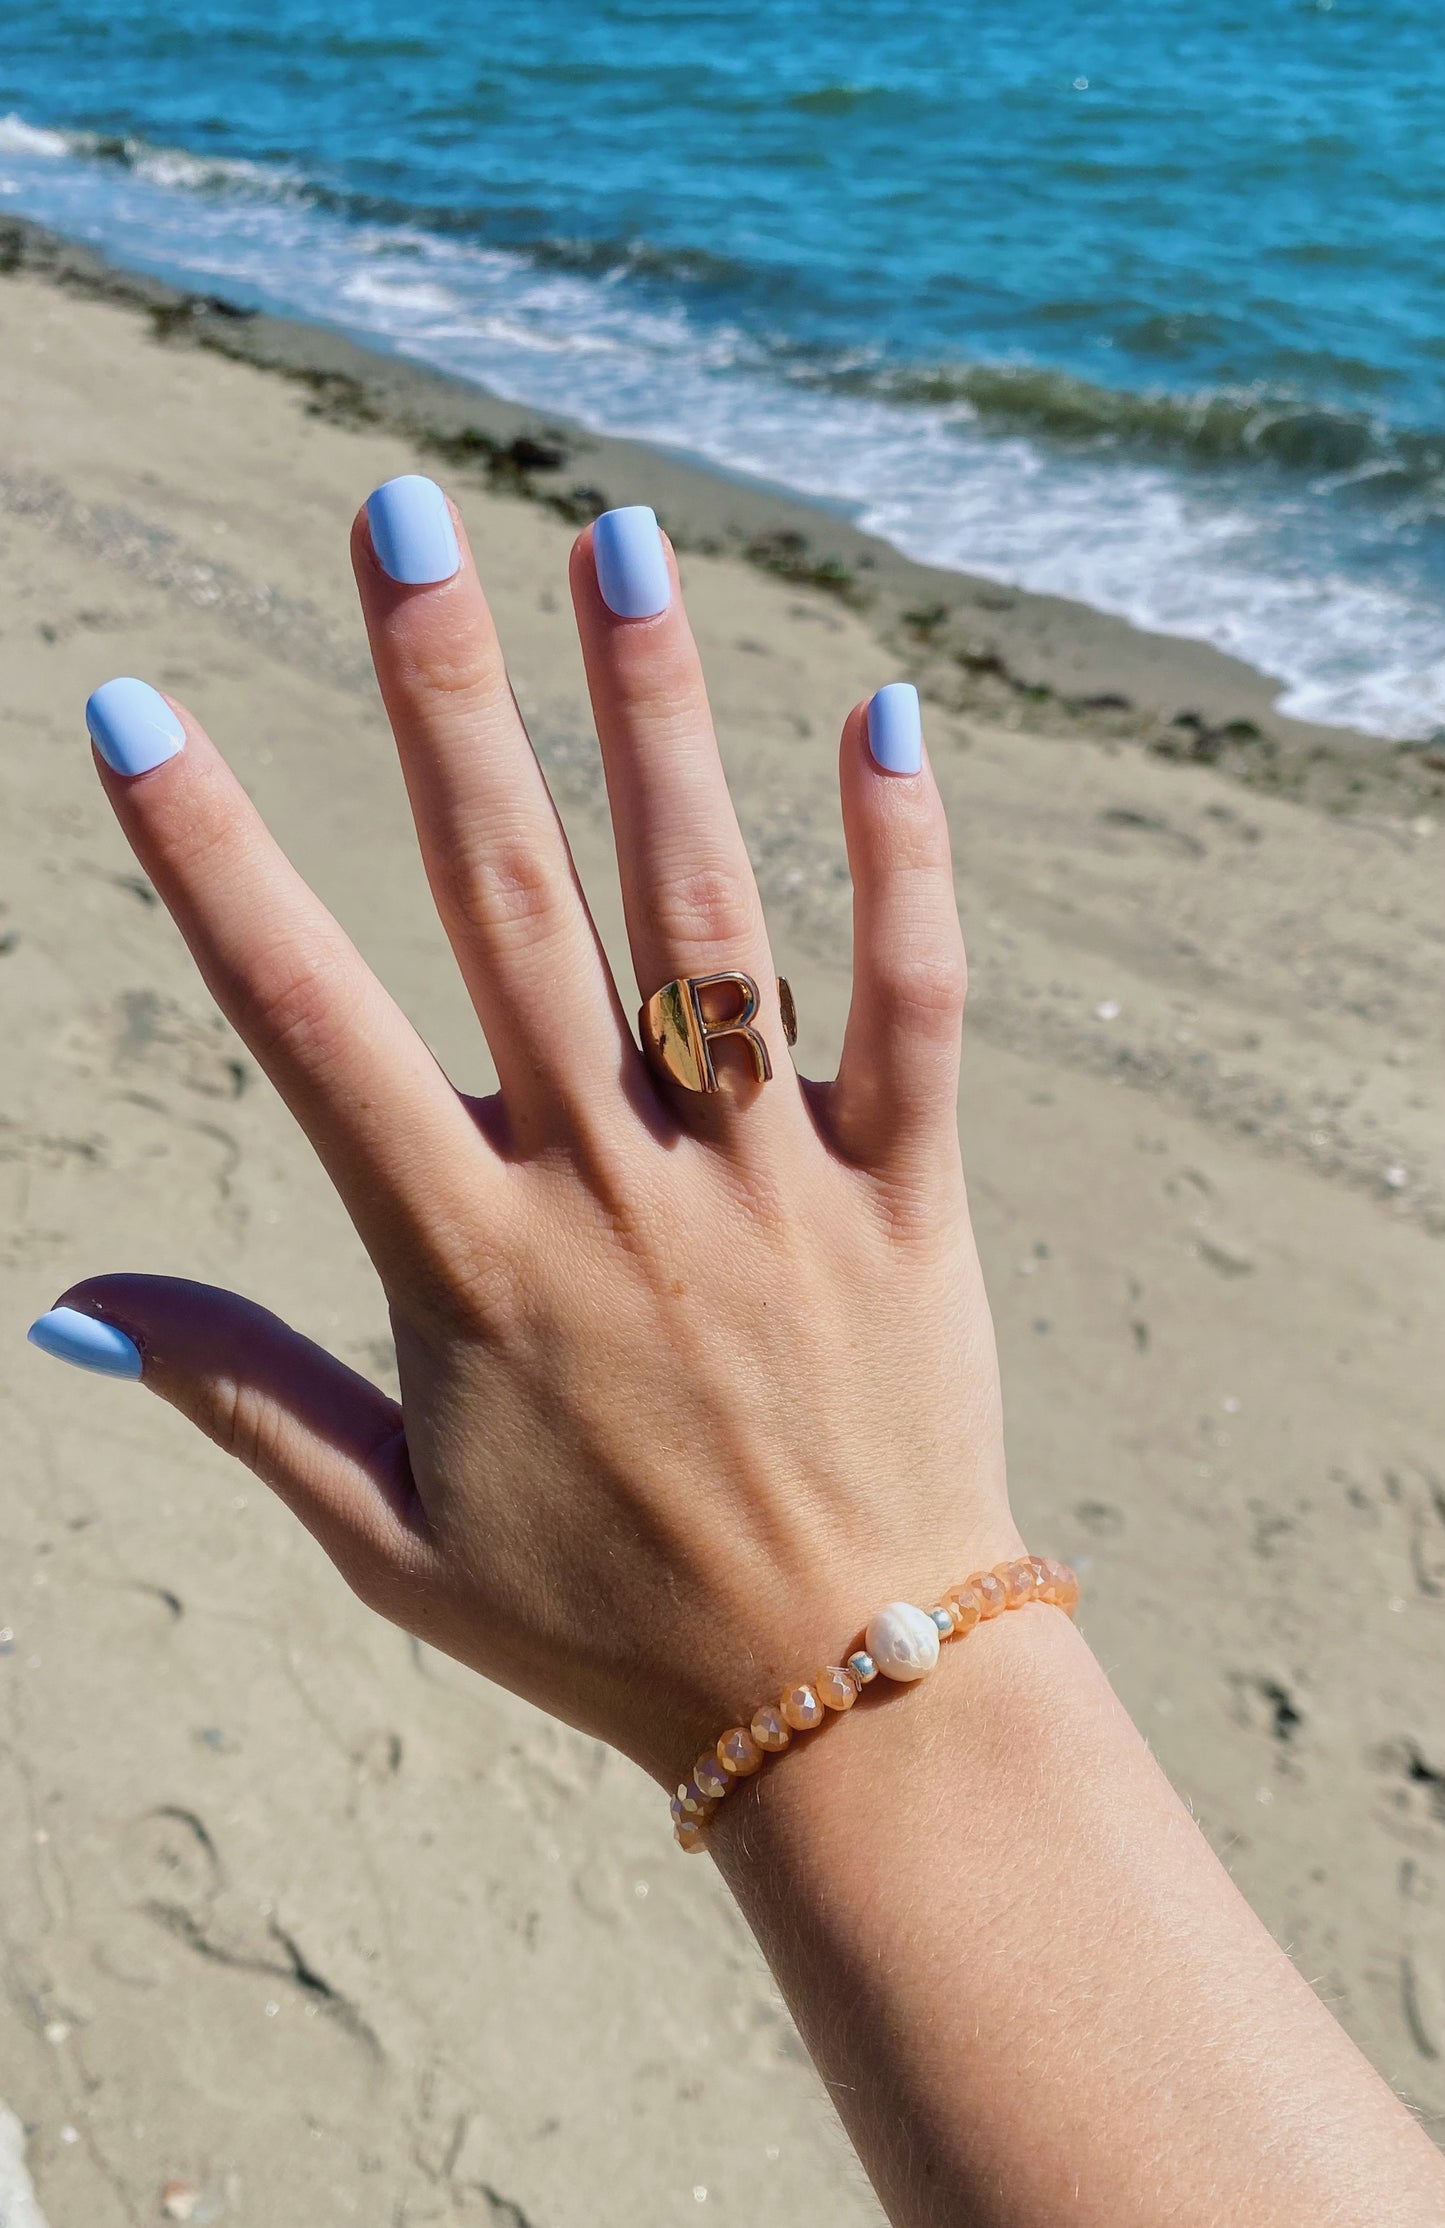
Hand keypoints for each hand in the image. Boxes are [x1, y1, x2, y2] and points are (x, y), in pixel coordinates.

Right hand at [32, 482, 1016, 1787]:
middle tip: (403, 520)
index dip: (209, 858)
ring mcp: (771, 1182)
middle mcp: (614, 1189)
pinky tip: (883, 708)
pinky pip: (914, 1004)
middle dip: (443, 700)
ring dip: (658, 717)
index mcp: (469, 1257)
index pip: (304, 1018)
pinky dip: (903, 859)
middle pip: (513, 903)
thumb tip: (61, 1305)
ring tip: (620, 539)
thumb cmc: (602, 1619)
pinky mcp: (907, 1195)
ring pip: (710, 914)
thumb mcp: (387, 1532)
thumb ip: (238, 1394)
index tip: (131, 710)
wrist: (847, 1692)